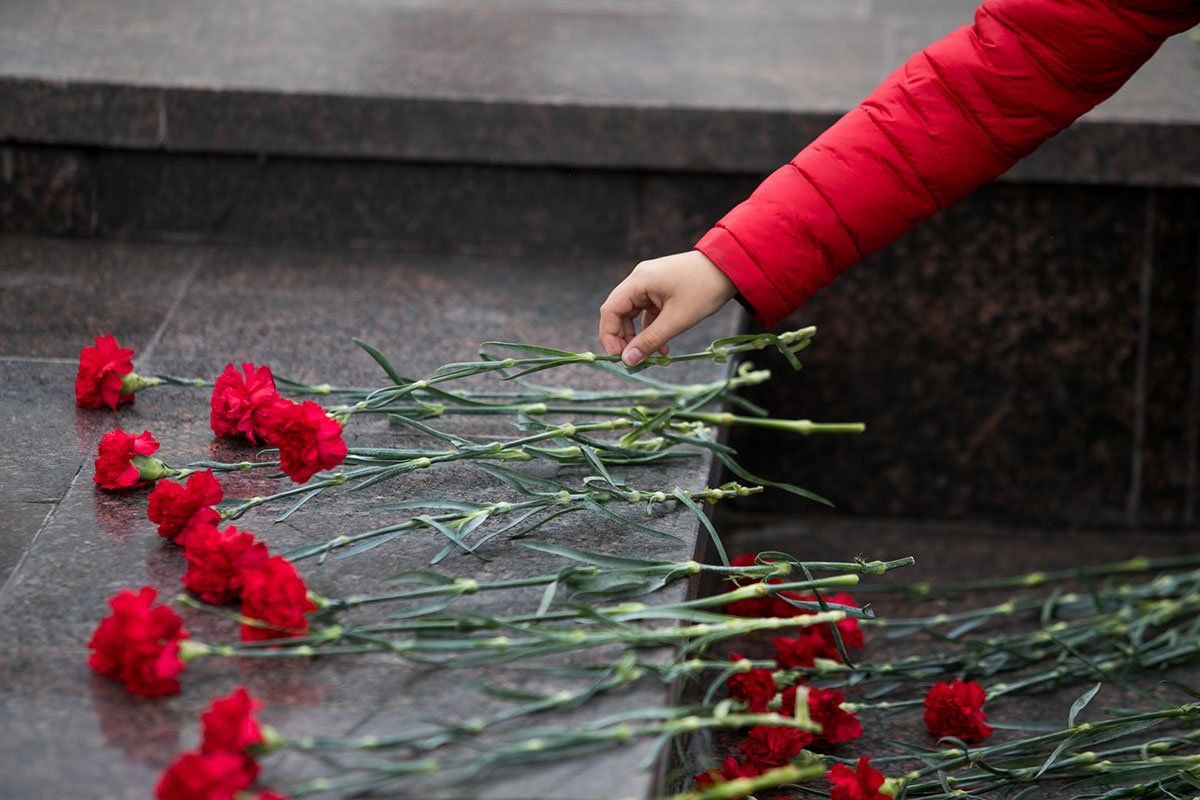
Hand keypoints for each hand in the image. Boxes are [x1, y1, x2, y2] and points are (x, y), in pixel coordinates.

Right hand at [599, 250, 736, 365]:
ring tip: (652, 357)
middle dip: (625, 339)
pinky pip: (647, 312)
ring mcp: (650, 284)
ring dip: (640, 337)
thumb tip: (627, 361)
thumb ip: (650, 341)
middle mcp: (639, 280)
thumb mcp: (677, 320)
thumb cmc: (705, 290)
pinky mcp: (660, 289)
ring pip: (633, 315)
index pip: (610, 311)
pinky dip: (652, 329)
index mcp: (638, 281)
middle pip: (619, 313)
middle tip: (635, 361)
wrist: (731, 267)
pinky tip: (663, 347)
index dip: (609, 336)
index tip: (618, 358)